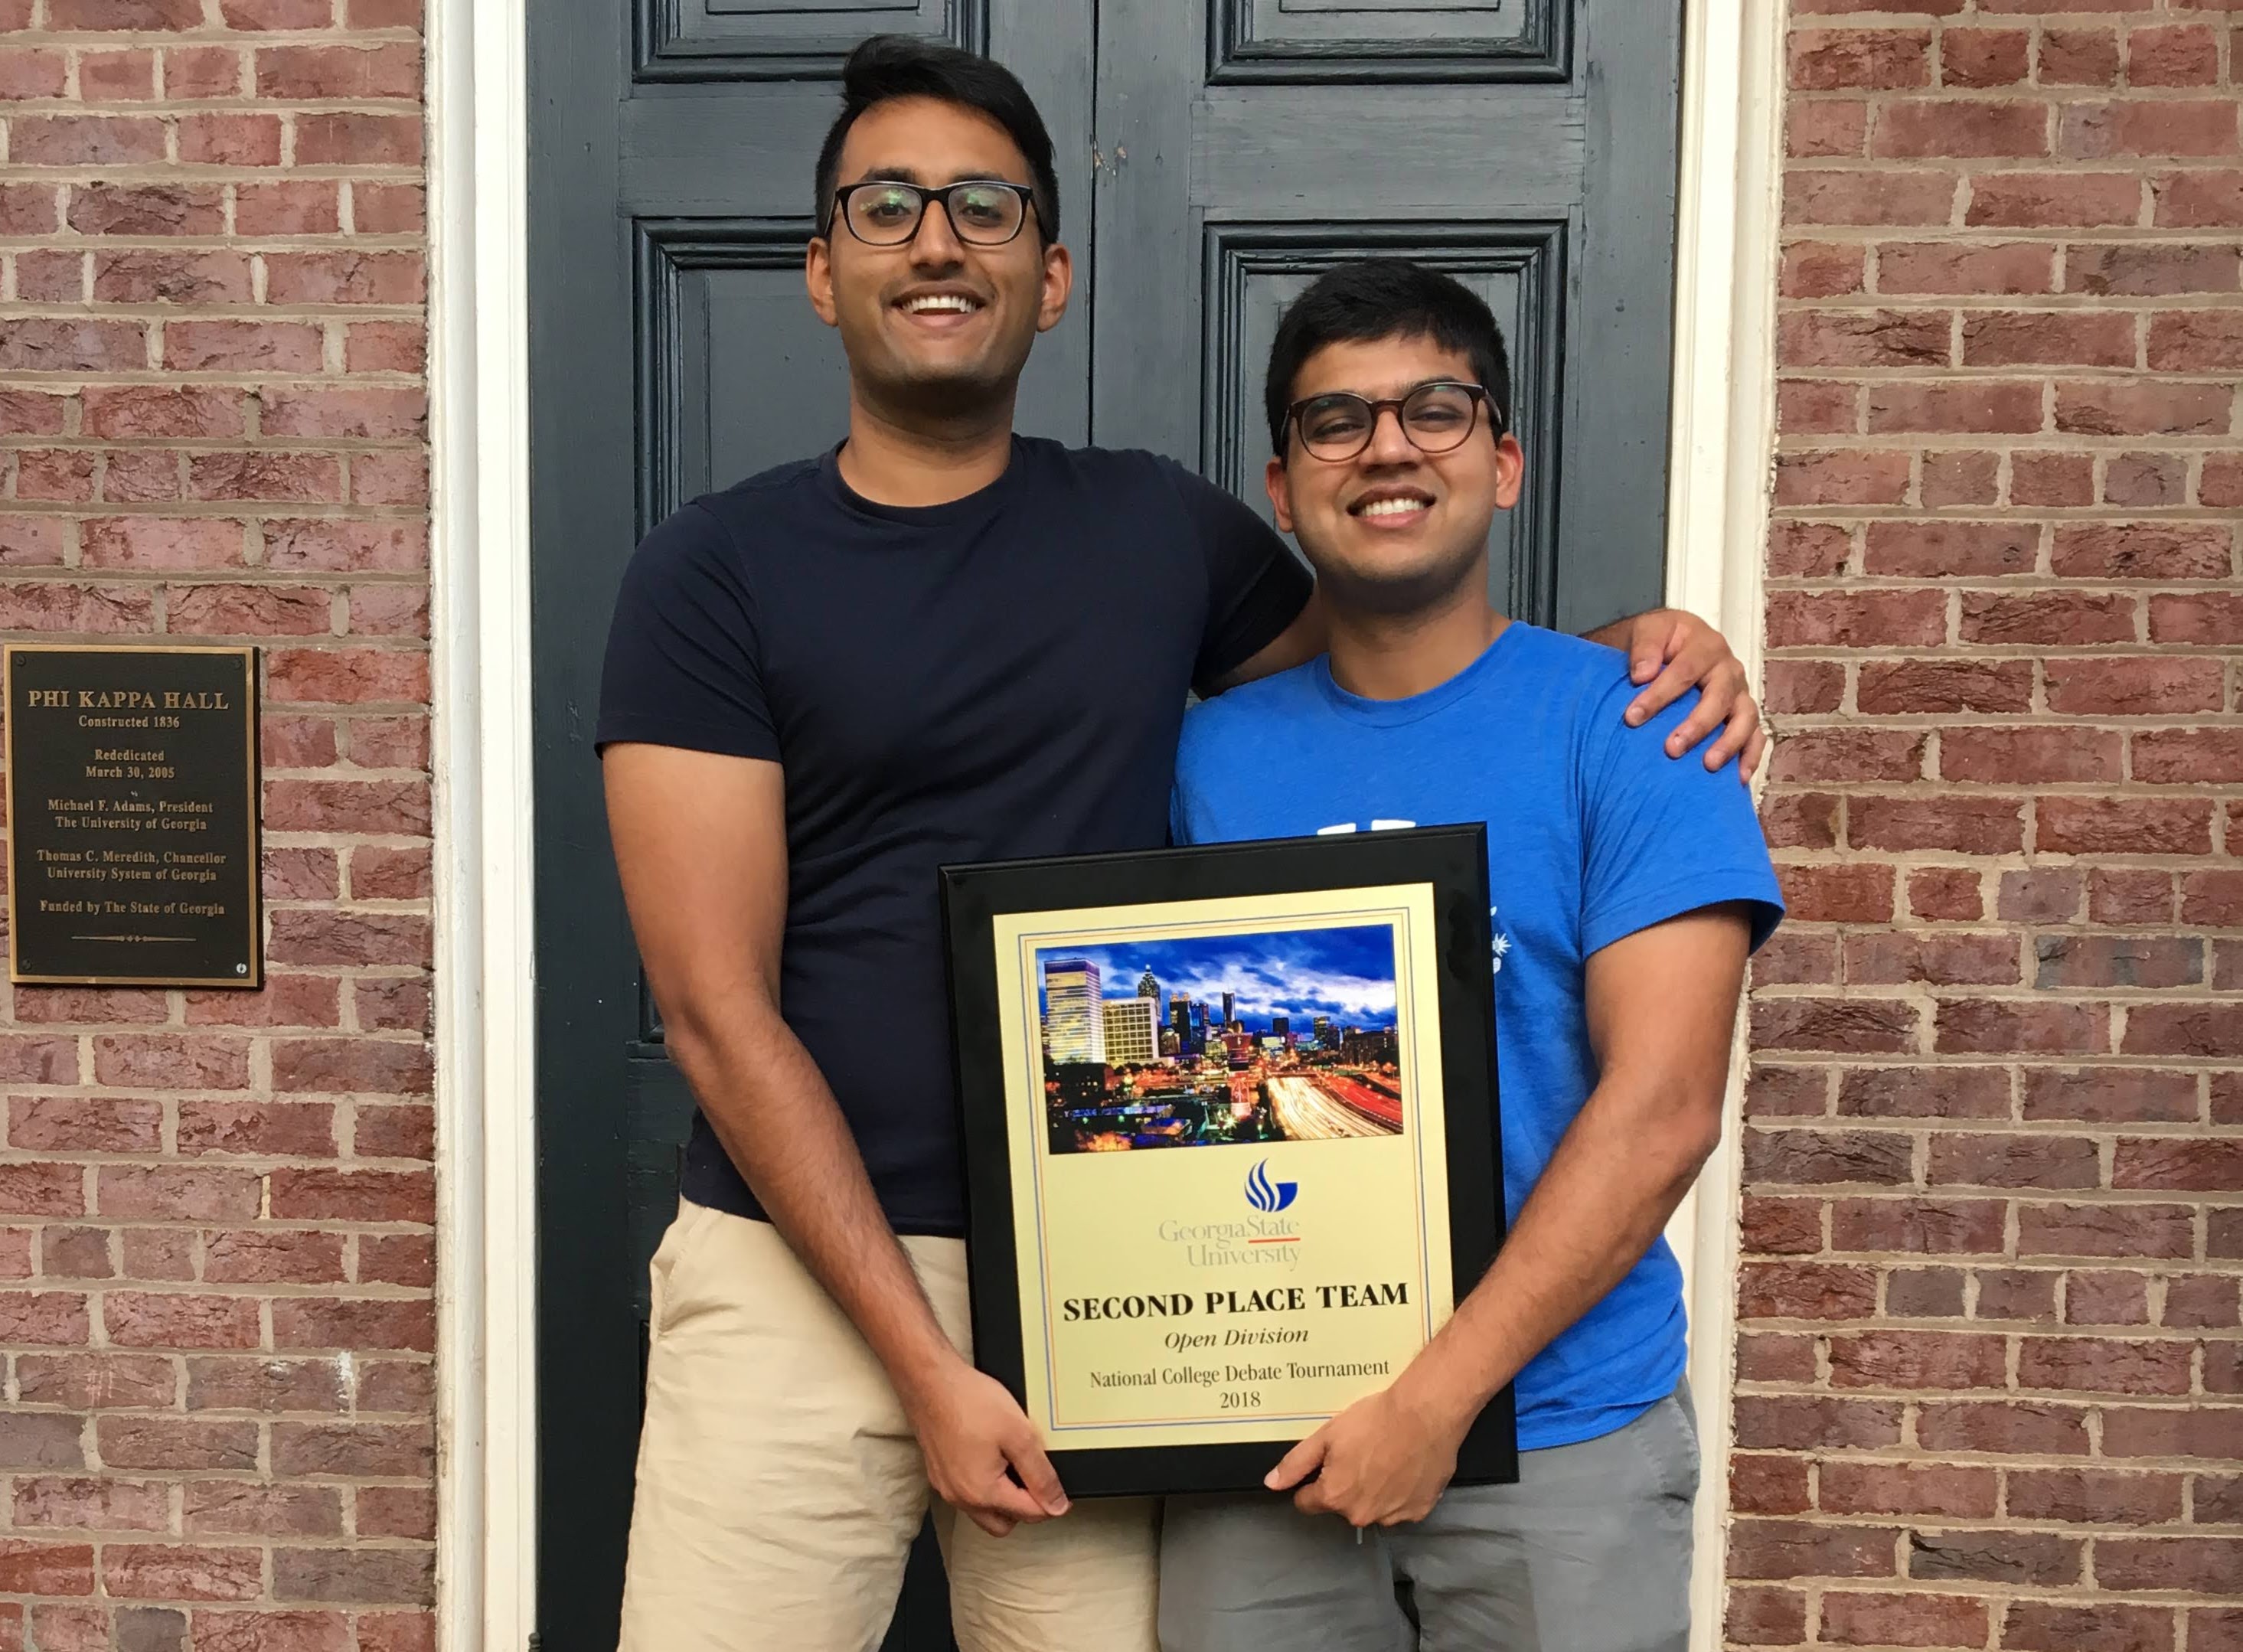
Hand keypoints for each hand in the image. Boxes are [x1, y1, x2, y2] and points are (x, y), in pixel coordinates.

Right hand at [903, 1357, 1069, 1536]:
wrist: (930, 1381)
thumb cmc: (969, 1402)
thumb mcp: (1019, 1435)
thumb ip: (1040, 1474)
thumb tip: (1056, 1505)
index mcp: (983, 1493)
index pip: (1029, 1514)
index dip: (1052, 1502)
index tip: (1062, 1489)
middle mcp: (961, 1498)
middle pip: (1004, 1522)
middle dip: (1025, 1508)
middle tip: (1038, 1479)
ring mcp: (946, 1487)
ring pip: (983, 1512)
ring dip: (1003, 1499)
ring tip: (1015, 1467)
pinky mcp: (939, 1474)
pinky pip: (967, 1494)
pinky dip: (985, 1486)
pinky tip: (993, 1459)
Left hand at [1265, 1384, 1468, 1528]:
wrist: (1425, 1415)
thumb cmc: (1374, 1421)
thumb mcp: (1326, 1435)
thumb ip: (1296, 1463)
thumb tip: (1271, 1483)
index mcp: (1335, 1497)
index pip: (1307, 1502)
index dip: (1311, 1482)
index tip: (1326, 1463)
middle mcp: (1361, 1515)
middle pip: (1341, 1505)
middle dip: (1345, 1484)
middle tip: (1360, 1453)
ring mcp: (1392, 1516)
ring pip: (1372, 1507)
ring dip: (1373, 1491)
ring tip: (1386, 1457)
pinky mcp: (1419, 1511)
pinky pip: (1400, 1507)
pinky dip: (1400, 1493)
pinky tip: (1405, 1467)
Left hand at [1613, 608, 1766, 782]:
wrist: (1674, 643)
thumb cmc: (1660, 640)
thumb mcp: (1648, 630)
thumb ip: (1645, 647)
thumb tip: (1642, 675)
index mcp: (1706, 645)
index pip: (1684, 671)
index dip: (1659, 695)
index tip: (1632, 718)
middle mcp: (1729, 669)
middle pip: (1719, 698)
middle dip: (1696, 725)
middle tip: (1671, 749)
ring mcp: (1740, 693)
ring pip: (1745, 718)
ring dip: (1729, 743)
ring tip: (1709, 765)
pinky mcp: (1745, 714)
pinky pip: (1756, 736)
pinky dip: (1751, 756)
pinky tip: (1738, 779)